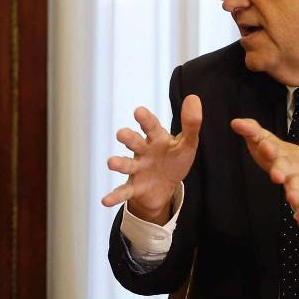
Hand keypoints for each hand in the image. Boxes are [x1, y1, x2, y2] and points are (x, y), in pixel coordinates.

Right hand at [101, 96, 202, 224]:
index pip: (151, 126)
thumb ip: (191, 124)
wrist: (165, 187)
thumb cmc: (174, 160)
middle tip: (121, 134)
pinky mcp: (135, 187)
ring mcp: (137, 169)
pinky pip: (124, 192)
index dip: (145, 119)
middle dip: (128, 138)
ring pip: (126, 165)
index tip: (139, 111)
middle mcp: (143, 152)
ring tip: (111, 163)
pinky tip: (105, 201)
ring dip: (118, 163)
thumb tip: (193, 97)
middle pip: (134, 143)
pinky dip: (114, 196)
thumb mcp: (187, 144)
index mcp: (156, 139)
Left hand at [231, 117, 298, 229]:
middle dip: (281, 170)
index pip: (271, 146)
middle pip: (285, 166)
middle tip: (276, 176)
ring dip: (295, 192)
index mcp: (277, 151)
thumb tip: (235, 122)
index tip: (264, 146)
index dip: (267, 146)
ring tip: (292, 200)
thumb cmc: (280, 154)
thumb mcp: (265, 140)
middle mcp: (289, 164)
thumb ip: (251, 131)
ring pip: (297, 186)